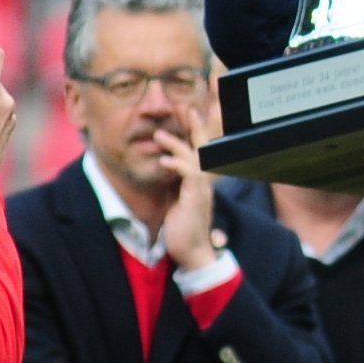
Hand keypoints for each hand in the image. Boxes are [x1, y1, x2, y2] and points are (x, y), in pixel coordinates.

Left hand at [157, 106, 217, 270]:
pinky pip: (190, 175)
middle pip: (203, 148)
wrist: (193, 254)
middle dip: (195, 127)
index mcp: (199, 182)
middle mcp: (204, 183)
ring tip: (160, 135)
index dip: (193, 133)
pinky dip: (177, 164)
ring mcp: (202, 190)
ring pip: (195, 158)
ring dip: (177, 144)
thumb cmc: (182, 230)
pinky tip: (164, 160)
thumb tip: (164, 171)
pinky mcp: (196, 198)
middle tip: (186, 108)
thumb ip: (174, 186)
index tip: (185, 115)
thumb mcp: (176, 202)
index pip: (198, 152)